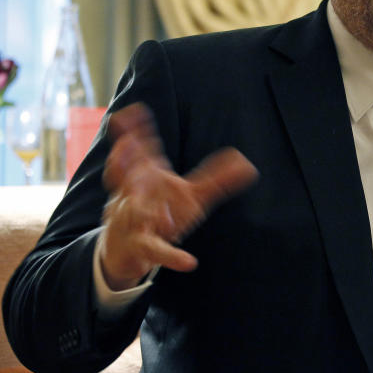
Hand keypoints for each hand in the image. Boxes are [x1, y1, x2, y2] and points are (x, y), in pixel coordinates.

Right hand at [99, 103, 258, 290]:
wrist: (127, 248)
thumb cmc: (160, 212)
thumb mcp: (192, 194)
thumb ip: (218, 177)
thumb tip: (248, 163)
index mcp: (149, 176)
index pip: (141, 148)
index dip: (137, 129)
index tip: (134, 111)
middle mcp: (135, 193)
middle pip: (126, 173)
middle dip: (125, 161)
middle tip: (126, 147)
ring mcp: (134, 219)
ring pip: (134, 211)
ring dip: (141, 209)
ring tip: (161, 216)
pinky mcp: (141, 246)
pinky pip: (155, 250)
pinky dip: (172, 256)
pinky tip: (189, 262)